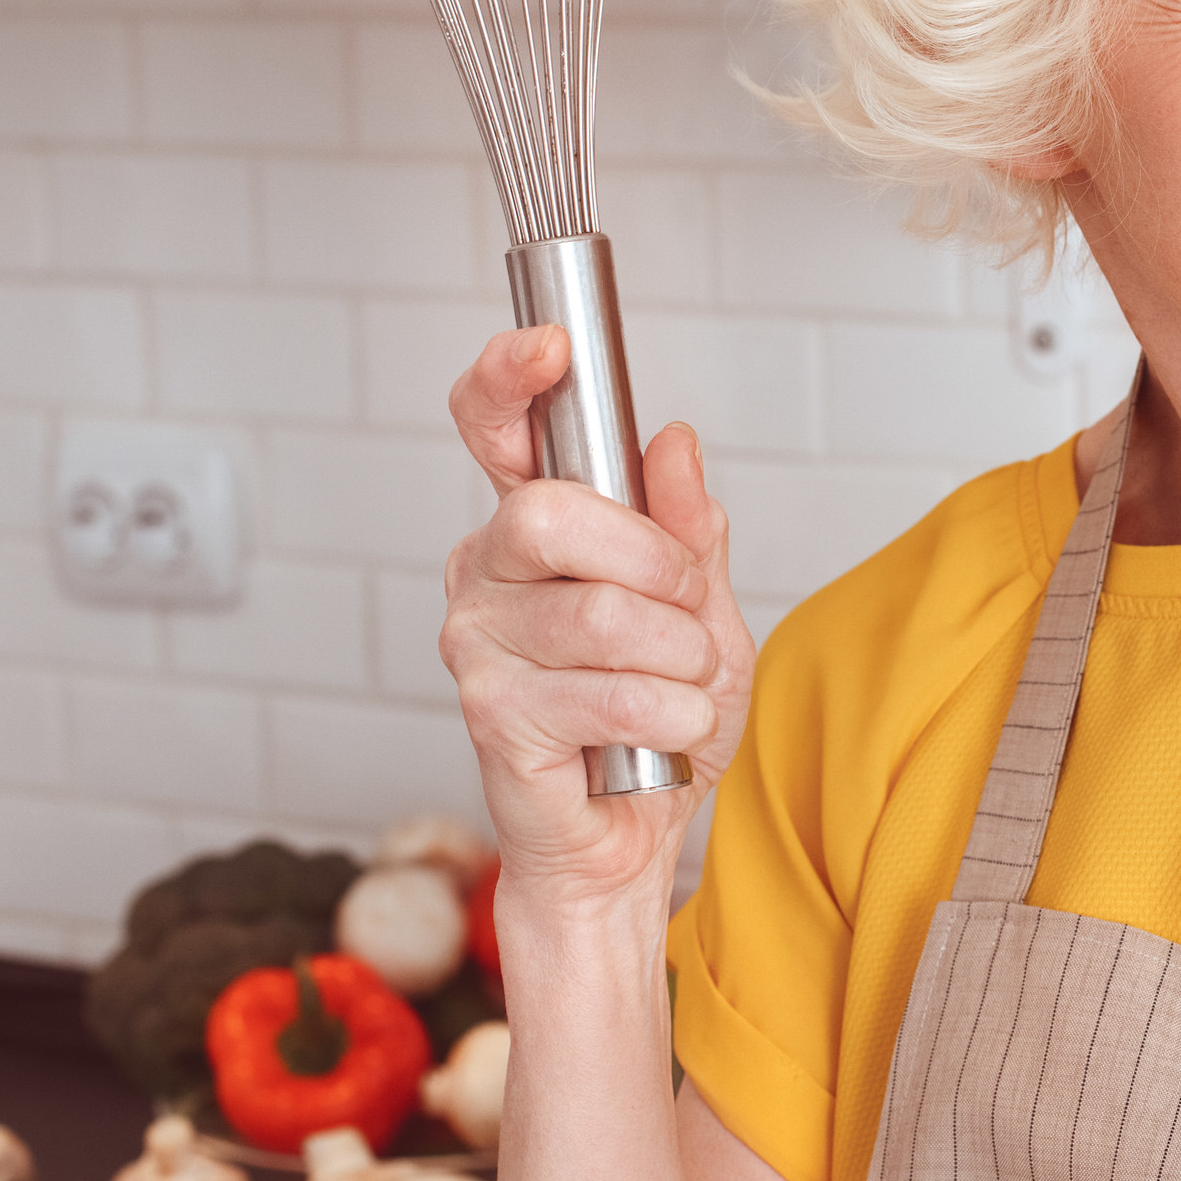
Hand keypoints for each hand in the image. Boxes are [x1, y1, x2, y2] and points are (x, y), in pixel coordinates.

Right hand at [440, 326, 757, 908]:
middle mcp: (485, 572)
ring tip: (679, 690)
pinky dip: (670, 718)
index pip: (495, 429)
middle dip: (654, 565)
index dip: (509, 379)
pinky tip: (657, 737)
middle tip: (686, 614)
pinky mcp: (491, 714)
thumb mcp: (704, 609)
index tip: (551, 346)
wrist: (637, 834)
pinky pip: (612, 694)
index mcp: (532, 529)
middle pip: (554, 515)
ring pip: (603, 615)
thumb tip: (672, 441)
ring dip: (680, 661)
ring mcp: (477, 643)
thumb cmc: (660, 715)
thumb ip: (687, 529)